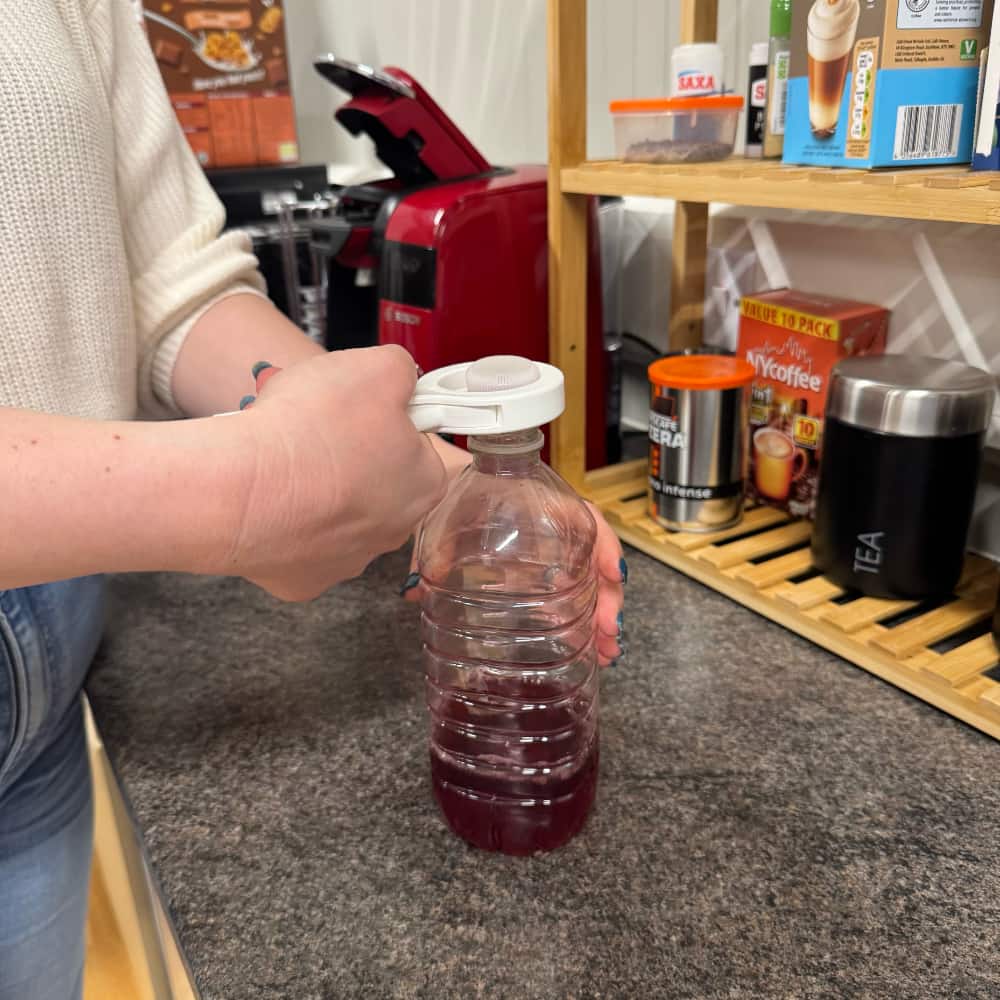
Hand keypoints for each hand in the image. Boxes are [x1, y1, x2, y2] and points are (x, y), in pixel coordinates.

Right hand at [223, 347, 446, 600]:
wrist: (237, 490)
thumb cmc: (311, 431)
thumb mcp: (374, 367)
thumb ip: (401, 371)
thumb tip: (401, 379)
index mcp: (425, 483)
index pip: (419, 444)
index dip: (387, 419)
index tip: (357, 408)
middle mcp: (394, 532)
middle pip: (378, 481)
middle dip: (349, 453)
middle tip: (313, 426)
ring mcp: (348, 561)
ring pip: (337, 515)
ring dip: (316, 487)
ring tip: (283, 458)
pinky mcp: (304, 581)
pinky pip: (297, 544)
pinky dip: (283, 521)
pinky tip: (267, 498)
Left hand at [401, 465, 626, 668]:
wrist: (439, 478)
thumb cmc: (449, 488)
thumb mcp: (441, 515)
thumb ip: (430, 551)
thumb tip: (415, 590)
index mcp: (535, 500)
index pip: (584, 517)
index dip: (603, 545)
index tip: (613, 575)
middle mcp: (549, 525)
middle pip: (593, 558)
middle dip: (608, 598)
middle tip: (607, 636)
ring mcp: (547, 549)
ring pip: (586, 579)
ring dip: (599, 615)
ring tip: (604, 652)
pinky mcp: (537, 569)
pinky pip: (569, 591)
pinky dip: (580, 617)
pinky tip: (584, 645)